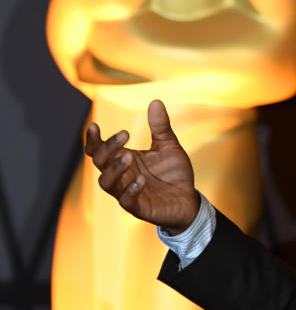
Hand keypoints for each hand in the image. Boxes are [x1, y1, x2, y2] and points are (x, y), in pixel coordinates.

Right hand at [84, 99, 198, 232]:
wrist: (188, 199)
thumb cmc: (173, 172)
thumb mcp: (169, 146)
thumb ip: (161, 127)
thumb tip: (156, 101)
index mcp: (123, 159)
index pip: (98, 149)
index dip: (92, 139)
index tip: (95, 125)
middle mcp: (121, 175)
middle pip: (99, 162)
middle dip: (108, 148)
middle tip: (125, 134)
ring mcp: (127, 192)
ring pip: (107, 183)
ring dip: (115, 168)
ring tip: (129, 156)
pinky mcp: (138, 208)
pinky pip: (126, 201)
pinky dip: (131, 190)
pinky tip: (141, 180)